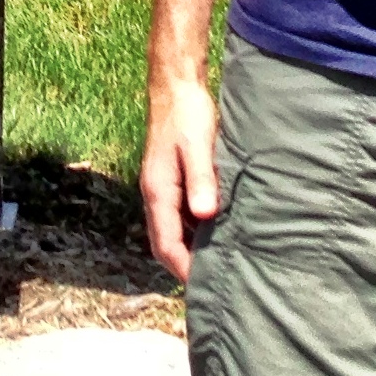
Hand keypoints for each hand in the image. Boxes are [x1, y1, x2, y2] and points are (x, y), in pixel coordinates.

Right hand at [141, 75, 219, 280]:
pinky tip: (217, 233)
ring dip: (190, 250)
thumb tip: (205, 216)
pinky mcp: (174, 181)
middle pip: (165, 244)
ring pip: (173, 231)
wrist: (177, 87)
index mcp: (158, 190)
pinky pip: (180, 216)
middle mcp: (156, 194)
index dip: (184, 269)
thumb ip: (200, 181)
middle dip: (184, 267)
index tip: (206, 289)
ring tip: (219, 266)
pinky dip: (195, 232)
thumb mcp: (197, 147)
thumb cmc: (188, 115)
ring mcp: (164, 188)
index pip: (166, 244)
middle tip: (214, 287)